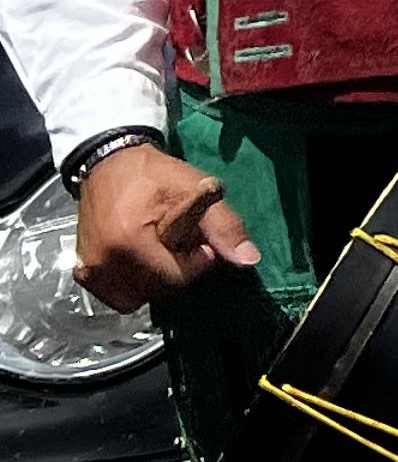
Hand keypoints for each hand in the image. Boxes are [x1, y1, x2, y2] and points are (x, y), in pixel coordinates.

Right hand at [74, 143, 256, 311]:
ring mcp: (89, 270)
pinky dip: (134, 285)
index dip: (196, 261)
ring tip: (157, 249)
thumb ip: (224, 226)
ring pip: (138, 297)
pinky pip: (118, 296)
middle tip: (176, 241)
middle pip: (157, 290)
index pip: (176, 278)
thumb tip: (248, 259)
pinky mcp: (83, 273)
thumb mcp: (196, 190)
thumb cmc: (154, 175)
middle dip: (176, 270)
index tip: (196, 239)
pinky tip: (141, 260)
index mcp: (128, 242)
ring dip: (155, 280)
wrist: (108, 164)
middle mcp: (103, 263)